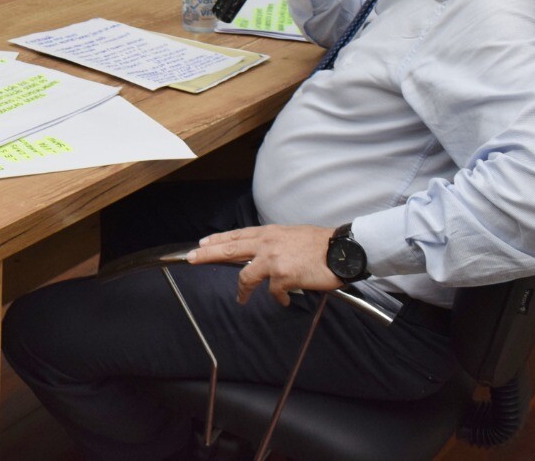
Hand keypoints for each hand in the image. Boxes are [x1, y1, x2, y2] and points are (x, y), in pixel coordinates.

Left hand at [188, 225, 340, 305]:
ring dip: (243, 290)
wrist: (342, 250)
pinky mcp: (283, 276)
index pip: (237, 235)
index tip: (202, 243)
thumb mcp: (292, 235)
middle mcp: (267, 243)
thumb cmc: (321, 244)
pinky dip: (278, 299)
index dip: (218, 239)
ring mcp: (273, 259)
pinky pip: (273, 292)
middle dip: (207, 254)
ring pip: (246, 276)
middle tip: (191, 258)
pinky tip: (285, 300)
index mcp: (270, 233)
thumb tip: (266, 253)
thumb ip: (275, 243)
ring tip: (242, 299)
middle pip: (230, 249)